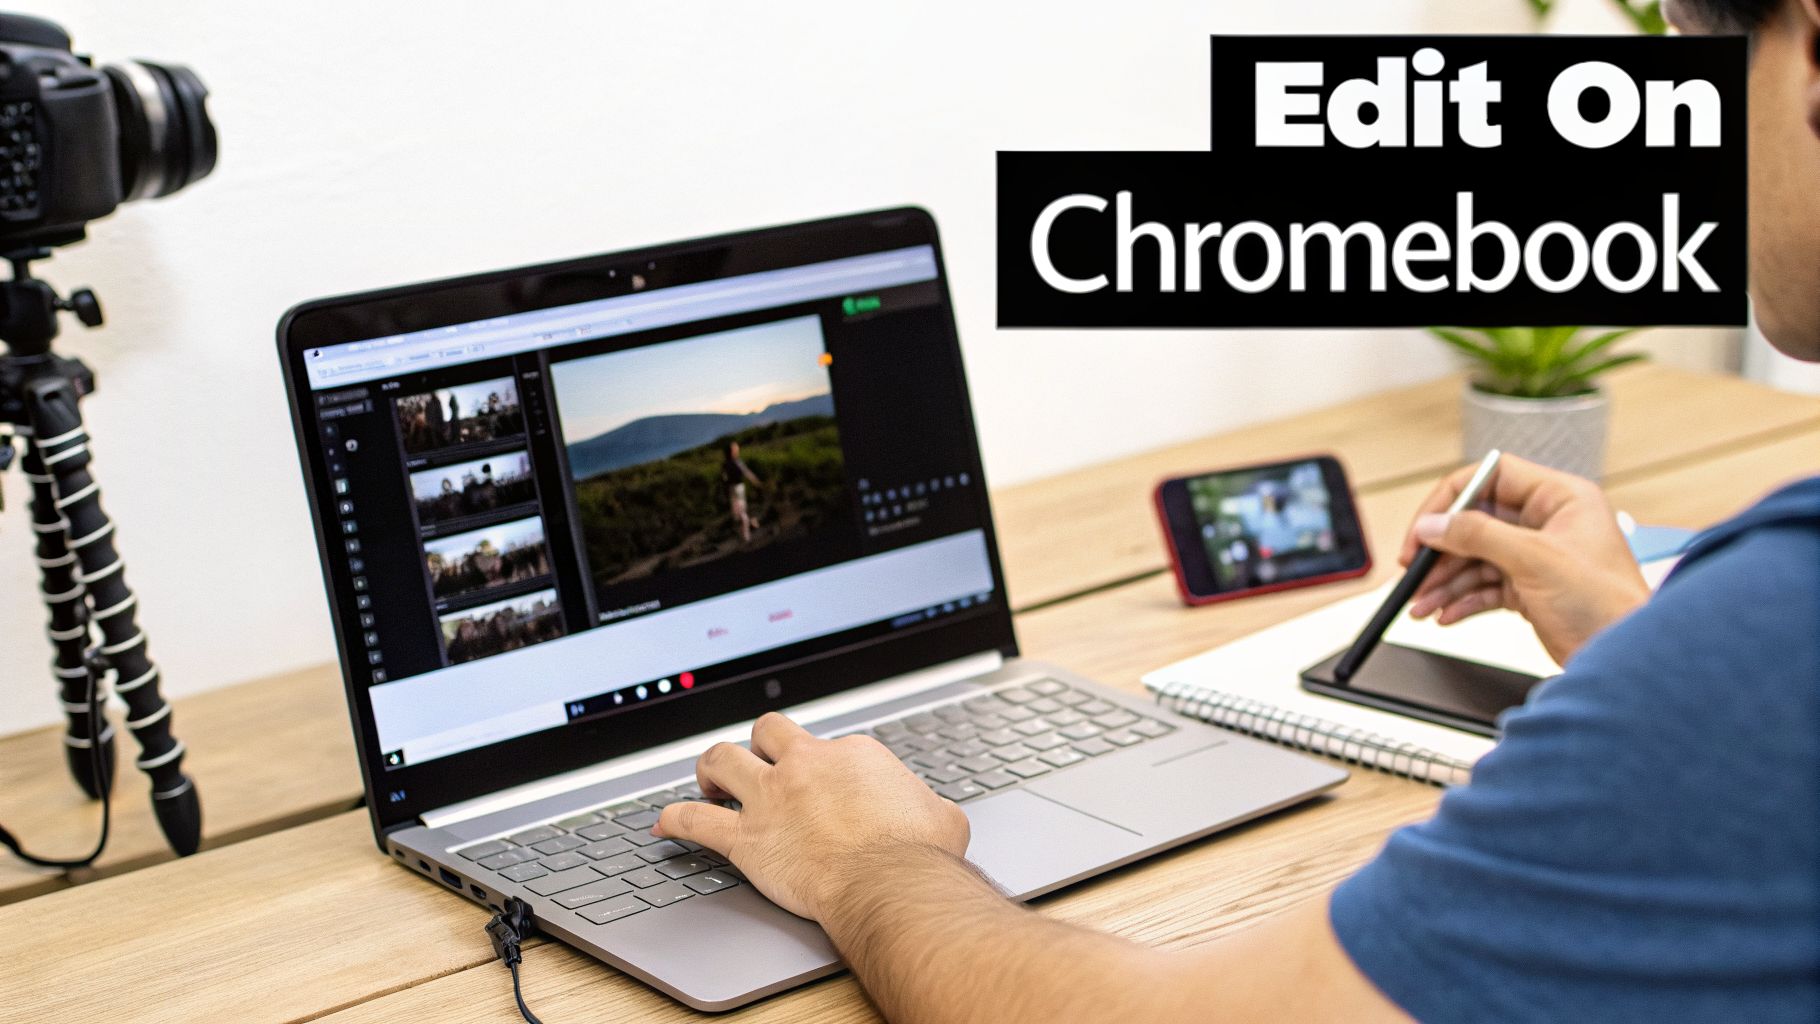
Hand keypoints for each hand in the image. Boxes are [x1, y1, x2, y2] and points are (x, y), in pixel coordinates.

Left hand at [653, 712, 969, 921]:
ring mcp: (771, 799)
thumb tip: (936, 814)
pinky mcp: (747, 839)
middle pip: (767, 732)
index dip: (821, 767)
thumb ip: (929, 806)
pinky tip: (663, 825)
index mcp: (851, 756)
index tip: (822, 787)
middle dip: (759, 744)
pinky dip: (674, 820)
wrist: (890, 882)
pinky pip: (695, 822)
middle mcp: (804, 766)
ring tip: (707, 781)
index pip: (825, 748)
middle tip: (755, 763)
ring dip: (708, 768)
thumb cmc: (919, 854)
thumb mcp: (943, 816)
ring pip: (721, 760)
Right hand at [1401, 454, 1648, 664]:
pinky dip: (1461, 600)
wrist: (1626, 661)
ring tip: (1421, 604)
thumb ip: (1478, 536)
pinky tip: (1444, 615)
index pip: (1492, 478)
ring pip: (1475, 559)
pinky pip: (1484, 586)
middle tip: (1414, 570)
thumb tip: (1434, 524)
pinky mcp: (1530, 588)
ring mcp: (1537, 556)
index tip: (1425, 527)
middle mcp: (1547, 522)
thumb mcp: (1535, 560)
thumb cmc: (1607, 605)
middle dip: (1442, 551)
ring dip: (1445, 582)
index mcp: (1560, 498)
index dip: (1452, 499)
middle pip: (1477, 521)